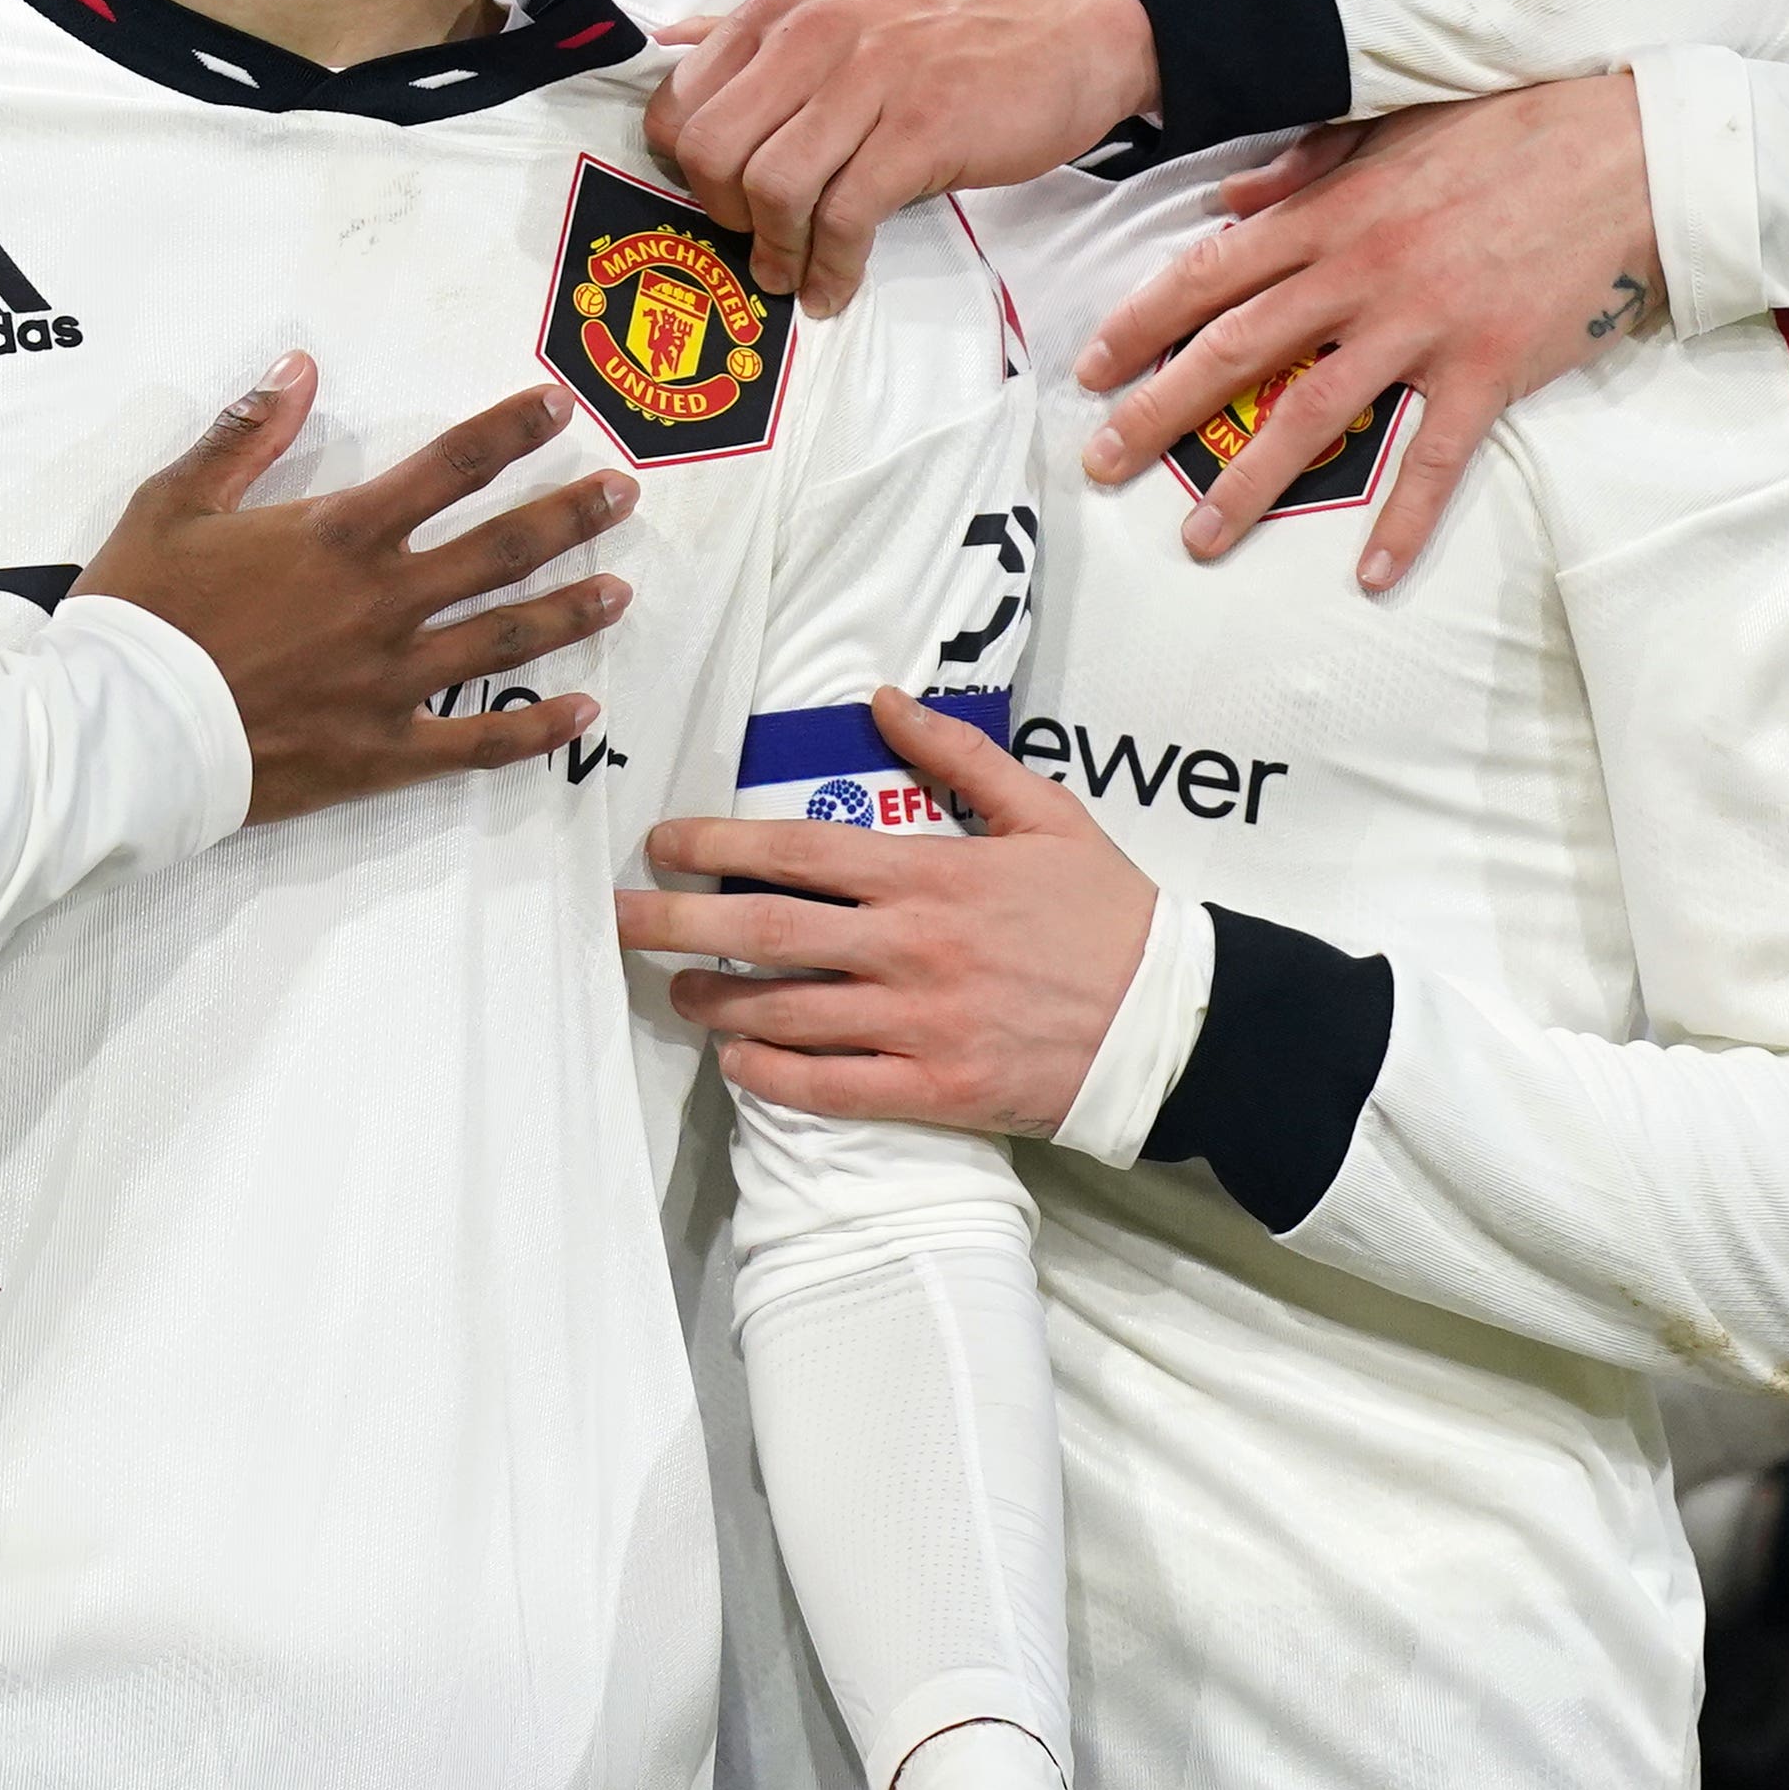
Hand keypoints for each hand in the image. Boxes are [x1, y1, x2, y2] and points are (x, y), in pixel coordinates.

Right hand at [73, 361, 629, 820]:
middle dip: (570, 516)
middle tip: (624, 495)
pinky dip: (535, 731)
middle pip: (500, 549)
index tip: (560, 408)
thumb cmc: (140, 613)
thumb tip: (301, 366)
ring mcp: (391, 680)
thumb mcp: (174, 501)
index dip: (511, 431)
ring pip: (505, 640)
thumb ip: (246, 433)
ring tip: (621, 592)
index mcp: (339, 535)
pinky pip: (476, 744)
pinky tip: (583, 713)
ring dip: (569, 611)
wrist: (119, 733)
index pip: (450, 467)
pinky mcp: (381, 751)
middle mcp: (383, 601)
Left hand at [616, 693, 1151, 1137]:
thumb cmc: (1107, 910)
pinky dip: (771, 1077)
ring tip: (675, 989)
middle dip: (676, 923)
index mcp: (931, 873)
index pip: (795, 851)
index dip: (714, 844)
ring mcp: (919, 1025)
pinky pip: (830, 1089)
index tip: (661, 842)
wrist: (1170, 1017)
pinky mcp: (936, 1091)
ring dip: (714, 1001)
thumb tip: (883, 698)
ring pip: (784, 1014)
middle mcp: (910, 948)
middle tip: (617, 922)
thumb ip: (958, 754)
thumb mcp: (1045, 811)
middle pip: (764, 932)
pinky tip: (737, 1062)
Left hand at [649, 0, 1157, 313]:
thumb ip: (750, 36)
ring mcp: (869, 81)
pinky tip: (838, 286)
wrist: (1069, 34)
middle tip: (757, 244)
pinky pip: (846, 217)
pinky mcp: (922, 131)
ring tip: (795, 275)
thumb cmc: (949, 42)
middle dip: (723, 216)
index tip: (722, 204)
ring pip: (772, 187)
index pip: (679, 105)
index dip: (687, 172)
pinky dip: (832, 268)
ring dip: (777, 252)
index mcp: (781, 14)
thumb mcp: (840, 16)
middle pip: (711, 151)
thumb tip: (660, 42)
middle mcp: (813, 37)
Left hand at [1074, 78, 1659, 587]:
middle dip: (1158, 411)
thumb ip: (1304, 168)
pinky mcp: (1488, 369)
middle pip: (1236, 350)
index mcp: (1333, 213)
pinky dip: (1403, 521)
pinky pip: (1435, 460)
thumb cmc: (1511, 132)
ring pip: (1314, 414)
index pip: (1210, 273)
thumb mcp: (1393, 127)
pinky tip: (1369, 575)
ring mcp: (1423, 326)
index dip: (1141, 323)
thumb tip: (1225, 201)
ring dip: (1249, 484)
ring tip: (1200, 538)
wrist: (1626, 153)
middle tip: (1102, 463)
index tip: (1092, 368)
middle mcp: (1362, 273)